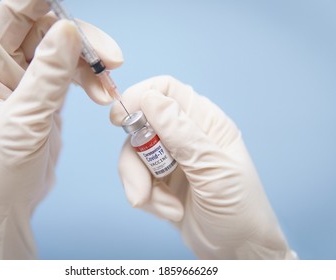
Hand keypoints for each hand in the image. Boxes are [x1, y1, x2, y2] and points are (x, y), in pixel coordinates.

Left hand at [0, 0, 121, 258]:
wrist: (9, 202)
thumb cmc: (2, 168)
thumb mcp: (26, 120)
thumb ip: (48, 75)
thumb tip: (68, 31)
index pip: (12, 15)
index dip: (39, 2)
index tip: (69, 8)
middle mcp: (6, 67)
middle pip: (46, 30)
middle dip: (81, 41)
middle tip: (108, 58)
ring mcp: (29, 80)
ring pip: (65, 51)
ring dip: (90, 65)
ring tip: (107, 88)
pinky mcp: (48, 95)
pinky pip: (73, 74)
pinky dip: (91, 80)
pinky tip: (102, 94)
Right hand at [110, 76, 295, 258]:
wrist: (237, 249)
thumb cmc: (239, 208)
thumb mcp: (213, 170)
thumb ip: (182, 135)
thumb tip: (150, 99)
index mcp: (205, 122)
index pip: (166, 90)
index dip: (140, 96)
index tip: (120, 119)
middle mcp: (185, 134)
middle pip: (140, 125)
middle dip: (136, 157)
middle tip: (143, 184)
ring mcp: (170, 158)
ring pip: (133, 155)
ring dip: (140, 184)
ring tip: (166, 207)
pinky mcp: (158, 180)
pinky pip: (136, 178)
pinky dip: (147, 197)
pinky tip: (171, 211)